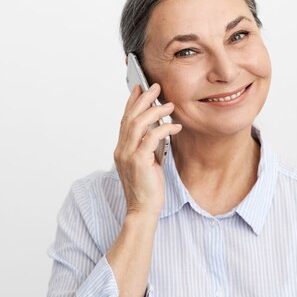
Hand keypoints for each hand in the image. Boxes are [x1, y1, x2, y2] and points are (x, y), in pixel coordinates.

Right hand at [114, 83, 182, 217]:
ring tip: (169, 104)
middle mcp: (121, 149)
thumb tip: (159, 127)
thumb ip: (149, 145)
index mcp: (121, 149)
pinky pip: (151, 137)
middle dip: (143, 99)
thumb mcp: (147, 161)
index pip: (125, 119)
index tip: (139, 88)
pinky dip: (164, 128)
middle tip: (155, 87)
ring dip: (155, 110)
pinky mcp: (139, 161)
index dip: (132, 102)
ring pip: (138, 123)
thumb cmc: (147, 188)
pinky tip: (175, 126)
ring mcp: (128, 155)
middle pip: (130, 117)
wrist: (143, 209)